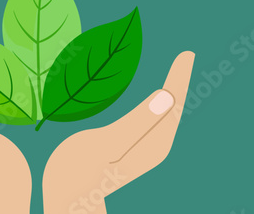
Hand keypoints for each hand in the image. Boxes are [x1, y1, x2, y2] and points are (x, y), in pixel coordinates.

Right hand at [42, 51, 194, 213]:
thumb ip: (135, 123)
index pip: (171, 105)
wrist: (66, 198)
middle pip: (172, 108)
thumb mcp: (104, 145)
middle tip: (186, 56)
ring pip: (164, 114)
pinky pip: (152, 119)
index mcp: (151, 143)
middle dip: (179, 82)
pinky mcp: (134, 147)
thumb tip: (166, 97)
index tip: (187, 54)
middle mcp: (154, 146)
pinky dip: (156, 103)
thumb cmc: (76, 173)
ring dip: (170, 91)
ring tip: (177, 70)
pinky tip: (155, 97)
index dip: (178, 79)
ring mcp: (145, 148)